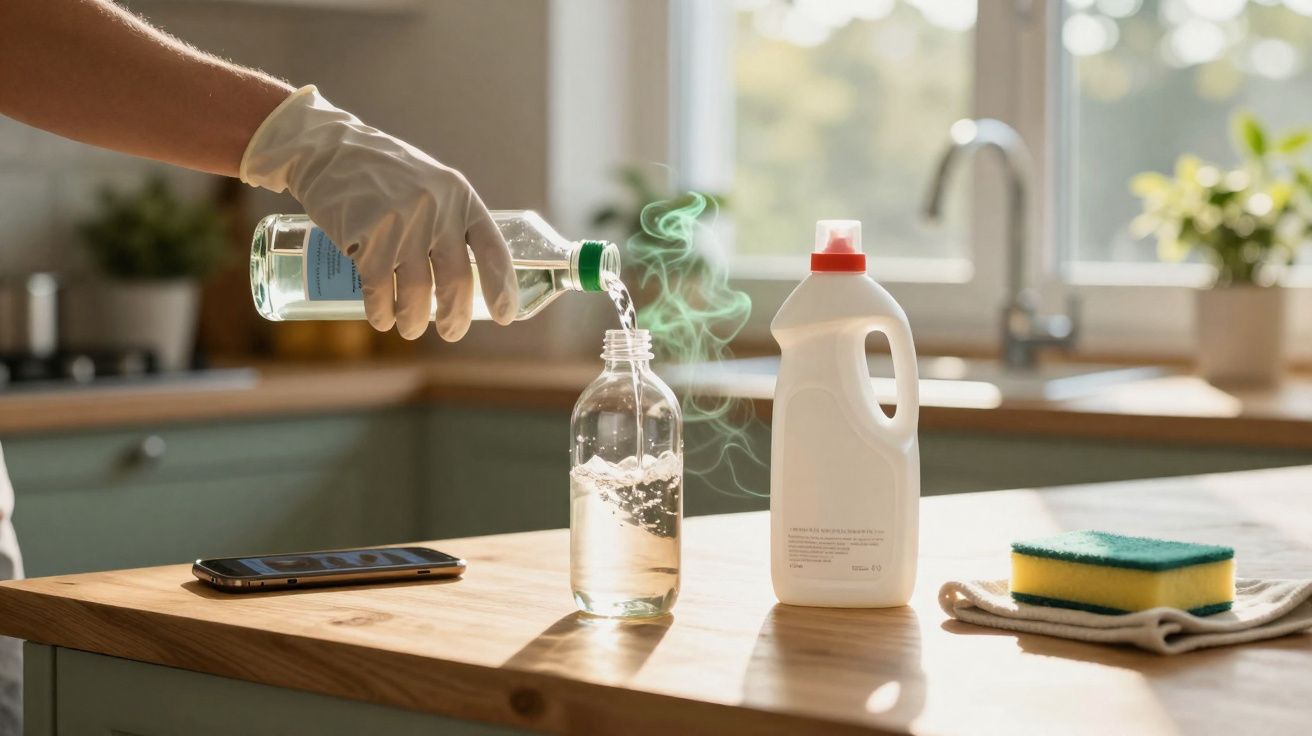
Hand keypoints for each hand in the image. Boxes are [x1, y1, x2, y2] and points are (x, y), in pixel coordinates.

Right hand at [239, 86, 517, 340]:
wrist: (328, 150)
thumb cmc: (384, 175)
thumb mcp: (432, 185)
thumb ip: (449, 221)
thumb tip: (464, 280)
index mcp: (460, 197)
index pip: (492, 250)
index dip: (502, 288)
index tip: (504, 316)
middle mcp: (437, 210)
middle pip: (457, 280)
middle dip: (455, 316)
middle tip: (451, 332)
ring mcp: (402, 224)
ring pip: (417, 292)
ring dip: (414, 320)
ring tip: (410, 329)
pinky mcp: (368, 236)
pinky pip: (379, 290)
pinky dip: (381, 311)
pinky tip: (381, 319)